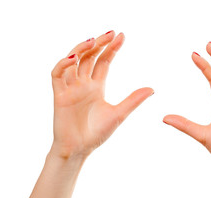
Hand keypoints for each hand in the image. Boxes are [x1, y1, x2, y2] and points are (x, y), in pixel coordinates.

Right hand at [50, 31, 153, 159]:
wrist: (79, 150)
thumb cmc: (97, 134)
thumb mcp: (119, 114)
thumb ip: (133, 100)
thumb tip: (152, 88)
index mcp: (97, 87)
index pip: (104, 62)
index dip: (112, 49)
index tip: (122, 36)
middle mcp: (83, 84)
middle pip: (90, 57)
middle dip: (100, 44)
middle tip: (112, 33)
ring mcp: (71, 89)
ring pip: (73, 62)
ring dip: (81, 49)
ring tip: (94, 41)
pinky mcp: (59, 95)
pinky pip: (57, 75)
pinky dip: (63, 65)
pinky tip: (74, 59)